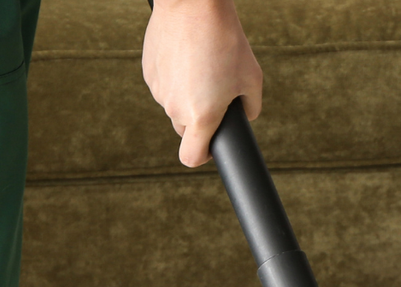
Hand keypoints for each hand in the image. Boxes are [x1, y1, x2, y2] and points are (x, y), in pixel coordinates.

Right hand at [143, 0, 262, 167]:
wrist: (194, 4)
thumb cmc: (227, 40)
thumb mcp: (252, 78)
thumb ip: (250, 108)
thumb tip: (243, 117)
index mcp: (201, 116)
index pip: (191, 157)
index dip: (203, 155)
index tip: (210, 145)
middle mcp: (175, 108)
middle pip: (185, 129)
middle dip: (200, 119)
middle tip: (215, 91)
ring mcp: (158, 89)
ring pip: (174, 105)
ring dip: (187, 95)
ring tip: (203, 66)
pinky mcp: (148, 71)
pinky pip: (163, 85)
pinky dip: (175, 78)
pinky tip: (187, 57)